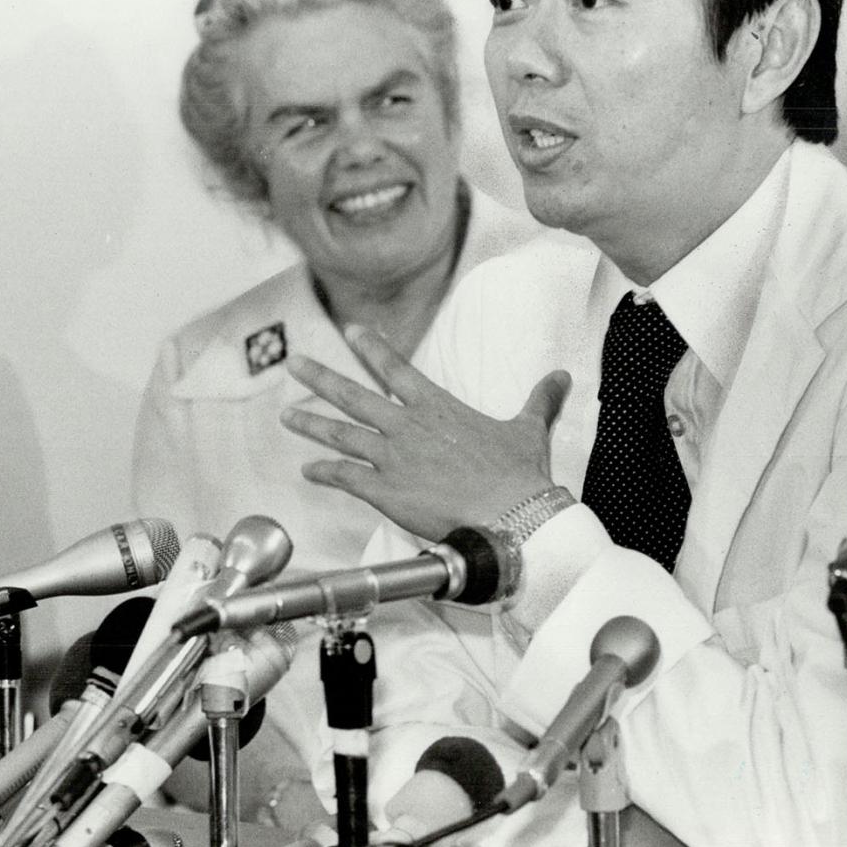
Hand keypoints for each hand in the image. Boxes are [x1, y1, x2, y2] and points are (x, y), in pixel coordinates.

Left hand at [280, 324, 569, 541]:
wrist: (512, 517)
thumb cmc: (520, 475)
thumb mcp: (529, 429)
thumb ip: (539, 400)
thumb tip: (560, 377)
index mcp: (437, 407)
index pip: (396, 368)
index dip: (372, 348)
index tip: (352, 330)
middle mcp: (406, 426)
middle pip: (353, 396)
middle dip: (319, 378)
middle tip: (293, 363)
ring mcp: (392, 458)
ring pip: (340, 435)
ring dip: (310, 425)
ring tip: (286, 416)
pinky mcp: (384, 491)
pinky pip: (345, 478)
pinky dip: (324, 473)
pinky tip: (308, 471)